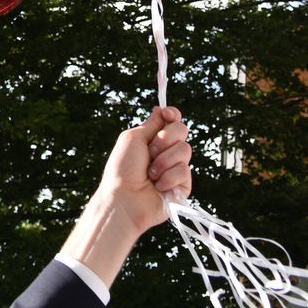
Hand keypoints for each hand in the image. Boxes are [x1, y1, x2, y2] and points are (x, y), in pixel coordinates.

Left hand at [99, 104, 191, 236]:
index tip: (168, 115)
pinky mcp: (183, 186)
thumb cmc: (123, 169)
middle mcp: (167, 152)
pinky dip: (168, 178)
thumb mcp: (133, 139)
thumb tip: (161, 109)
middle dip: (165, 139)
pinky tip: (158, 186)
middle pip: (182, 130)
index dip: (173, 115)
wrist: (124, 198)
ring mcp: (176, 168)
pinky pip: (185, 171)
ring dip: (164, 161)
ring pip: (185, 150)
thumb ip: (151, 124)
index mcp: (153, 139)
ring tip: (151, 174)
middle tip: (151, 152)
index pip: (172, 121)